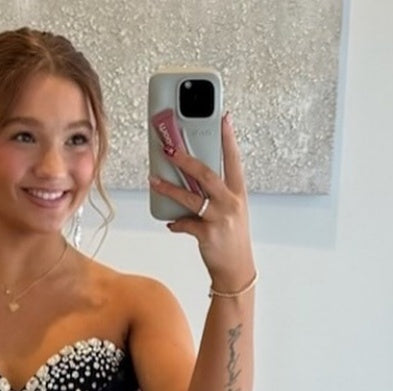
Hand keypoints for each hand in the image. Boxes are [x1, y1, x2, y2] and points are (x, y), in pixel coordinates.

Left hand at [150, 114, 255, 292]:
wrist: (236, 270)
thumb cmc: (232, 239)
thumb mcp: (231, 211)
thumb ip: (216, 194)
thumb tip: (191, 181)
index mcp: (238, 192)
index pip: (233, 159)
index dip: (228, 138)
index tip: (223, 118)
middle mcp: (230, 202)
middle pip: (206, 173)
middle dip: (185, 159)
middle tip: (169, 148)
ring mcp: (219, 218)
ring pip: (191, 197)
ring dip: (169, 188)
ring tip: (154, 180)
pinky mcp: (208, 234)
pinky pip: (185, 223)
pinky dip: (175, 223)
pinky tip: (171, 223)